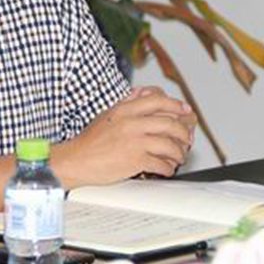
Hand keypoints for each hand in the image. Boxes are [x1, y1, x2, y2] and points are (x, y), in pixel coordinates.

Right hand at [55, 91, 194, 186]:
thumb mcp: (107, 115)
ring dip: (178, 153)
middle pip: (170, 123)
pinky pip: (162, 164)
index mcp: (124, 109)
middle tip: (186, 139)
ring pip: (170, 145)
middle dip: (183, 133)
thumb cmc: (90, 141)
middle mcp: (131, 123)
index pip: (158, 100)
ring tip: (177, 157)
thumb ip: (127, 104)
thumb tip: (144, 95)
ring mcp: (134, 141)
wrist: (77, 160)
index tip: (185, 111)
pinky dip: (168, 168)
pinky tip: (166, 169)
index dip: (176, 105)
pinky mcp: (135, 160)